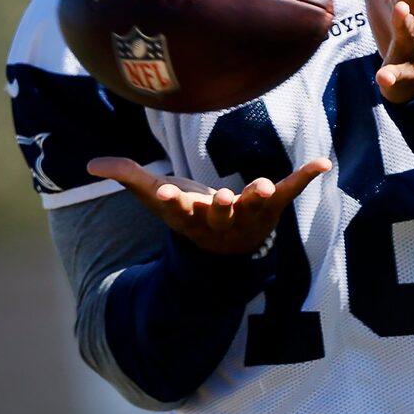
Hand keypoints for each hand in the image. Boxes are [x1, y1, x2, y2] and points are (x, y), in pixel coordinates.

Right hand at [86, 155, 330, 256]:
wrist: (226, 249)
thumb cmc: (189, 213)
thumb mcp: (157, 198)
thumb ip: (127, 176)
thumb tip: (89, 165)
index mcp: (191, 217)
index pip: (180, 211)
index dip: (174, 201)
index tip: (167, 192)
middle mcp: (221, 219)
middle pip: (219, 213)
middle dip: (219, 205)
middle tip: (220, 197)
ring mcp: (249, 214)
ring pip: (256, 207)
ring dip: (262, 196)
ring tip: (266, 186)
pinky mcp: (273, 205)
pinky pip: (291, 190)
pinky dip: (306, 176)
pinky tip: (323, 163)